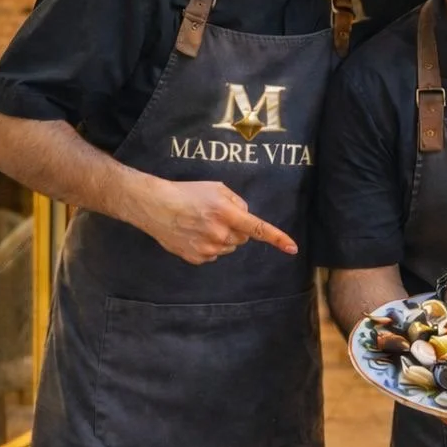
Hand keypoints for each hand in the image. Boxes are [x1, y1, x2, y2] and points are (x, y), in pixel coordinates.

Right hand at [130, 176, 297, 265]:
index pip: (258, 229)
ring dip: (222, 238)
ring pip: (228, 248)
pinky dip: (207, 246)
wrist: (155, 206)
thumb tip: (245, 215)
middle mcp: (220, 234)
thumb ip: (236, 201)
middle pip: (242, 239)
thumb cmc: (186, 192)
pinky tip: (193, 234)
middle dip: (236, 229)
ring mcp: (208, 249)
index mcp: (227, 213)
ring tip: (200, 224)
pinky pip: (213, 255)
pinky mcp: (197, 258)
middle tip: (215, 216)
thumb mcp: (216, 187)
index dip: (277, 238)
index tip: (292, 248)